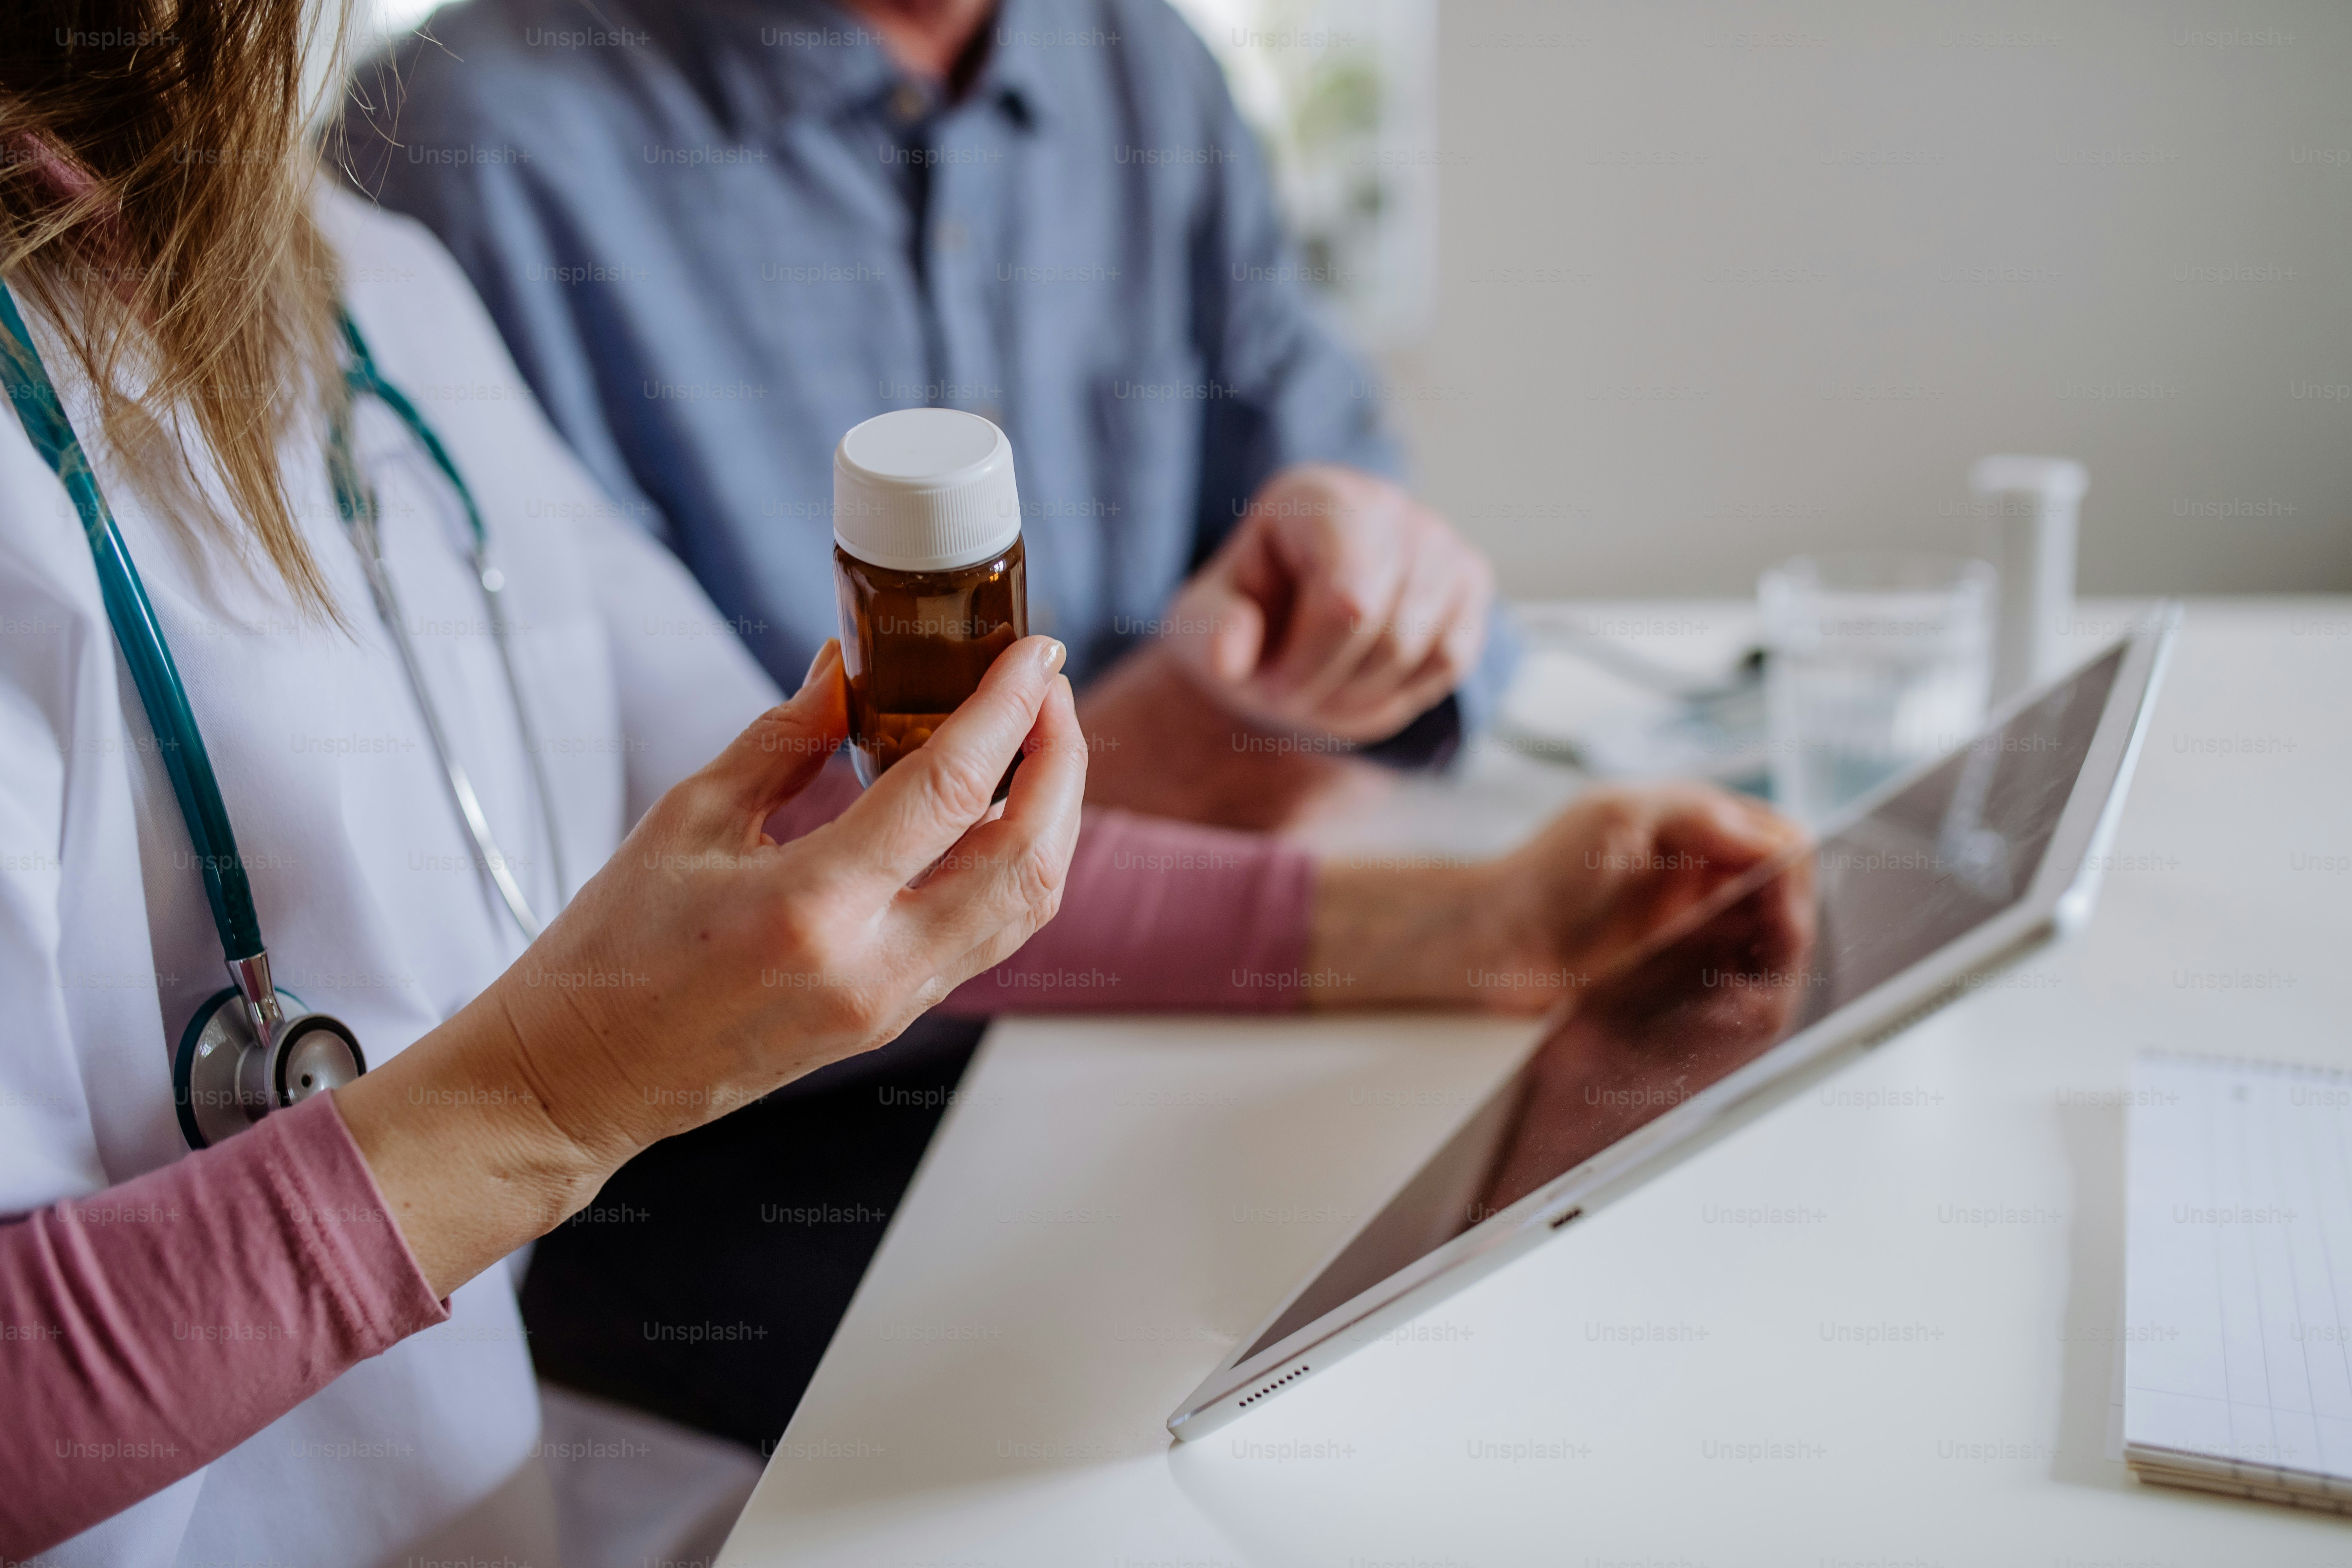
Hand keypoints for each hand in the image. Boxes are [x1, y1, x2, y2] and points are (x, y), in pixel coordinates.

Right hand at [337, 635, 1084, 1294]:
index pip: (951, 791)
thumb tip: (849, 668)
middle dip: (1059, 759)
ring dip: (1054, 816)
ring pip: (1026, 905)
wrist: (586, 1077)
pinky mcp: (895, 1018)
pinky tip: (1001, 812)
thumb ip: (784, 739)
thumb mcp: (687, 820)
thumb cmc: (614, 953)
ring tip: (1040, 741)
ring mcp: (893, 1003)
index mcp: (812, 908)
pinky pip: (990, 936)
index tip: (1036, 652)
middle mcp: (873, 966)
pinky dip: (1017, 866)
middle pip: (1024, 855)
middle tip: (1048, 689)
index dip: (1007, 709)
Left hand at [1163, 464, 1492, 743]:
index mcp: (1315, 498)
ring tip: (1324, 685)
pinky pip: (1452, 658)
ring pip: (1421, 649)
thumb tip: (1230, 655)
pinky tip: (1366, 678)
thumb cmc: (1244, 620)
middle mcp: (1386, 505)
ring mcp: (1437, 540)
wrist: (1284, 626)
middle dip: (1331, 685)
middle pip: (1386, 632)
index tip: (1267, 684)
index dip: (1308, 664)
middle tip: (1291, 692)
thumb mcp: (1200, 626)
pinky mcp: (1469, 578)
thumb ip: (1209, 635)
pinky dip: (1406, 688)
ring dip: (1363, 693)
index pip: (1345, 600)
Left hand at [1303, 783, 1805, 1012]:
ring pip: (1769, 942)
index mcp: (1700, 823)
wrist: (1494, 940)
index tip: (1784, 909)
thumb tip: (1771, 840)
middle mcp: (1707, 871)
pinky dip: (1742, 991)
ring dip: (1770, 961)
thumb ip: (1696, 815)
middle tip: (1776, 956)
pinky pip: (1737, 980)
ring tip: (1757, 984)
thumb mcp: (1617, 818)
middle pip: (1786, 895)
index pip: (1783, 840)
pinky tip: (1732, 1004)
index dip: (1792, 873)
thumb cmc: (1544, 871)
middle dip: (1789, 923)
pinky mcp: (1682, 970)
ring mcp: (1697, 922)